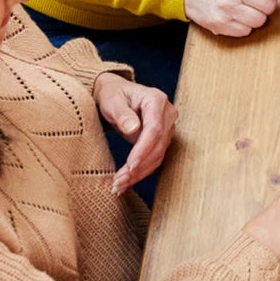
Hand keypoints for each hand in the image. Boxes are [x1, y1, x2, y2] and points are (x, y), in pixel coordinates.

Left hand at [93, 72, 178, 193]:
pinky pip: (154, 158)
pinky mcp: (161, 139)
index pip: (154, 129)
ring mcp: (167, 127)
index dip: (143, 149)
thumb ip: (122, 114)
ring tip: (118, 185)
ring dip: (139, 173)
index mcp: (156, 100)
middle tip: (118, 182)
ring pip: (157, 156)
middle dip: (139, 166)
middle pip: (158, 145)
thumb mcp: (112, 101)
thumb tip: (133, 129)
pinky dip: (140, 172)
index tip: (130, 165)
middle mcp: (167, 114)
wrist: (117, 95)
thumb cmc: (113, 95)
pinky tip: (126, 182)